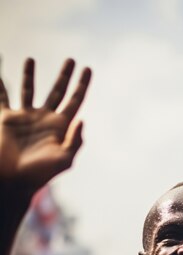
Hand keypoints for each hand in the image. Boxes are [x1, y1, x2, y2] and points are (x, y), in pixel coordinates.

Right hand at [0, 58, 90, 192]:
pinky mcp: (6, 119)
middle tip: (71, 59)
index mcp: (60, 127)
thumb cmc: (39, 174)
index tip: (88, 68)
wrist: (13, 181)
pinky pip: (1, 96)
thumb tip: (82, 120)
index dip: (82, 85)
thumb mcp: (63, 160)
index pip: (75, 101)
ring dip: (29, 75)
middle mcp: (44, 119)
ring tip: (30, 59)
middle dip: (64, 75)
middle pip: (57, 91)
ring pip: (28, 90)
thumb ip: (75, 142)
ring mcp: (24, 118)